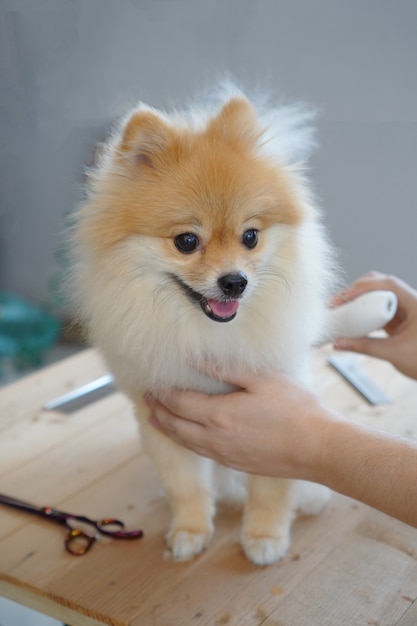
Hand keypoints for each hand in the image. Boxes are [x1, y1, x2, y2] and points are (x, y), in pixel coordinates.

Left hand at [146, 370, 338, 480]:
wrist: (320, 449)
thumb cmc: (296, 409)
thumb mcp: (262, 380)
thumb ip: (226, 370)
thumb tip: (196, 360)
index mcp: (219, 415)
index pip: (178, 403)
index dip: (162, 393)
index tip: (152, 384)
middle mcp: (215, 439)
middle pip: (175, 426)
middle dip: (158, 412)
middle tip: (147, 401)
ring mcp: (226, 456)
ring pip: (186, 443)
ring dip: (169, 429)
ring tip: (158, 419)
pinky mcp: (237, 465)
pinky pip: (203, 452)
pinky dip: (187, 441)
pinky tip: (190, 436)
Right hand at [332, 271, 416, 379]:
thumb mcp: (393, 353)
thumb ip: (364, 347)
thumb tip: (338, 344)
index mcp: (415, 303)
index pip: (388, 284)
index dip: (364, 286)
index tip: (345, 296)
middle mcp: (410, 302)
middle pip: (380, 285)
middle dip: (357, 291)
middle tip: (337, 302)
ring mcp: (404, 311)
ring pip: (378, 296)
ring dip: (359, 301)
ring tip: (340, 310)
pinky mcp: (399, 320)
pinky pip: (378, 310)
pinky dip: (364, 313)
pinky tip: (352, 320)